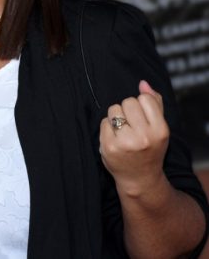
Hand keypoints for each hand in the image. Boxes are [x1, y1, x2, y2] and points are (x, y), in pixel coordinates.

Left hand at [99, 80, 169, 195]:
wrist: (140, 178)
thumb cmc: (150, 148)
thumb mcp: (159, 128)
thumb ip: (154, 103)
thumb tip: (143, 83)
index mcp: (160, 130)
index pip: (144, 99)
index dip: (141, 106)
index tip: (142, 119)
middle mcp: (144, 137)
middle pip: (127, 102)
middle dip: (127, 110)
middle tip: (132, 126)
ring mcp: (125, 142)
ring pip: (113, 110)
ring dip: (116, 117)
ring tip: (123, 132)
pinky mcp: (109, 146)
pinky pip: (103, 122)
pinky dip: (107, 127)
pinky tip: (115, 139)